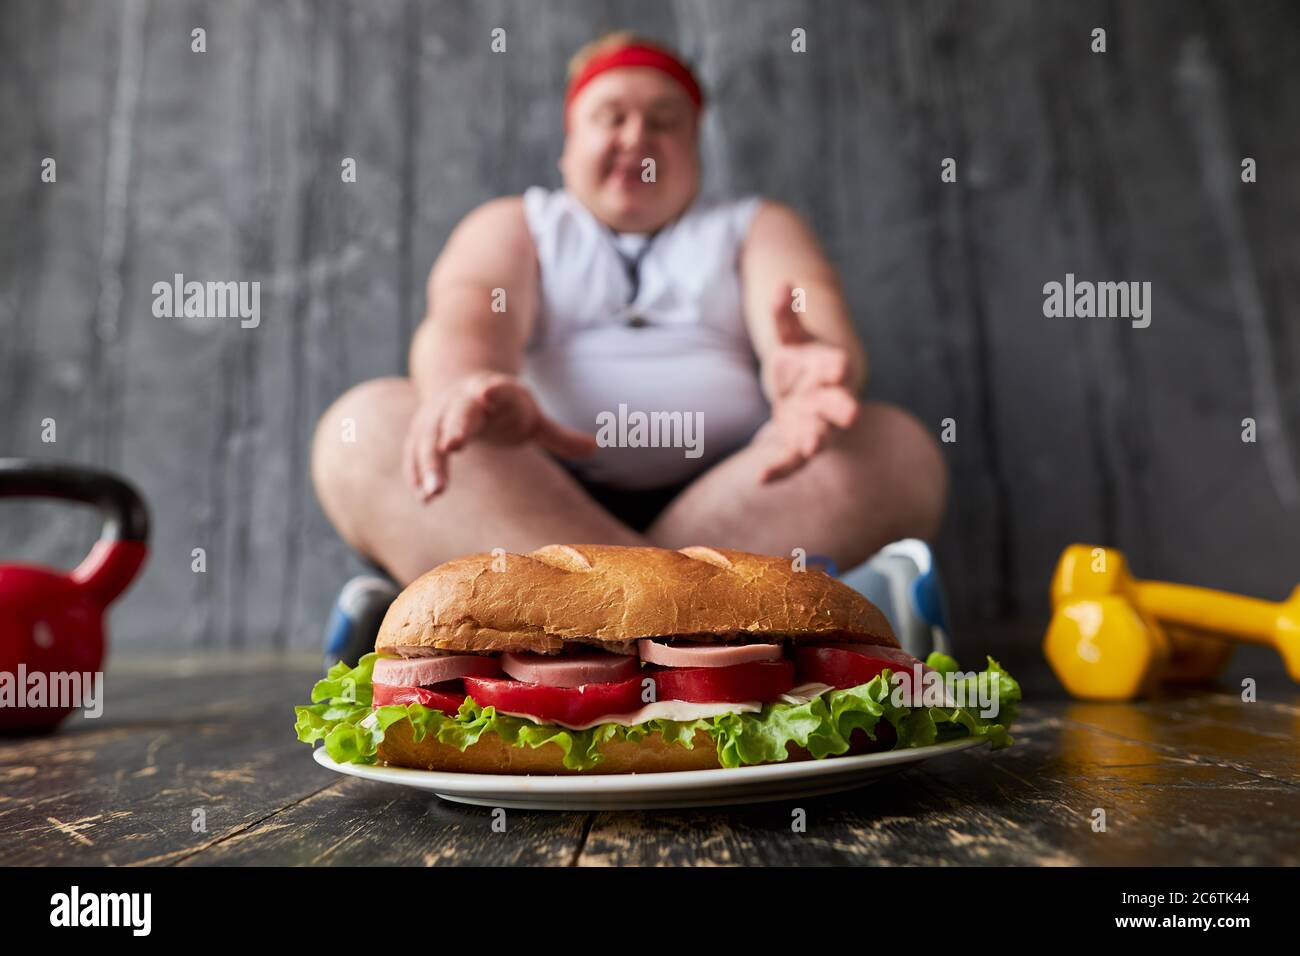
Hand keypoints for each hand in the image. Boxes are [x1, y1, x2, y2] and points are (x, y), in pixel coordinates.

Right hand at [403, 372, 596, 500]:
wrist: (461, 383)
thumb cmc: (503, 407)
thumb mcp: (532, 417)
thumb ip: (558, 435)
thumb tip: (594, 447)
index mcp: (493, 392)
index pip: (494, 390)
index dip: (492, 392)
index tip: (488, 393)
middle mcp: (461, 400)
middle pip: (457, 413)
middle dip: (454, 428)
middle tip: (453, 447)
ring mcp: (436, 414)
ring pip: (428, 437)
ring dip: (429, 464)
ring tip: (432, 494)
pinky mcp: (420, 432)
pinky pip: (414, 452)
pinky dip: (416, 472)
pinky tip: (423, 496)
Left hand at [753, 283, 858, 482]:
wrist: (807, 395)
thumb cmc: (802, 363)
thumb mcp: (792, 338)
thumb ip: (786, 315)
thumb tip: (783, 285)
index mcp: (830, 370)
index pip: (837, 365)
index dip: (837, 365)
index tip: (840, 365)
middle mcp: (828, 400)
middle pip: (838, 404)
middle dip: (843, 408)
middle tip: (851, 413)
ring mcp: (814, 425)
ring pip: (818, 435)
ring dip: (817, 440)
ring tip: (813, 446)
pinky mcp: (797, 446)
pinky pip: (790, 461)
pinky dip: (779, 470)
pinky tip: (760, 479)